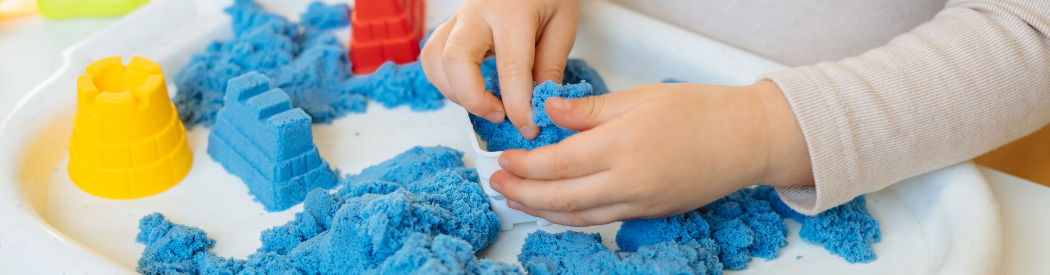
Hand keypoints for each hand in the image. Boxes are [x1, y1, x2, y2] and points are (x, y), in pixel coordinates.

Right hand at [420, 0, 578, 139]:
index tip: (529, 127)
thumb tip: (539, 106)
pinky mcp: (447, 28)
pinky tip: (471, 89)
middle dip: (474, 99)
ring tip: (488, 103)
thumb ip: (550, 66)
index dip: (518, 106)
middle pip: (455, 61)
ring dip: (456, 93)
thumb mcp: (562, 26)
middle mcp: (475, 13)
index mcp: (511, 11)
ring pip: (435, 61)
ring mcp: (456, 19)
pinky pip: (431, 59)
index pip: (510, 67)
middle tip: (501, 114)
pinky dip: (446, 82)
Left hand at [489, 81, 814, 225]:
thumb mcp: (639, 97)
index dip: (524, 165)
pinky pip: (600, 221)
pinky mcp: (648, 214)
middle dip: (522, 193)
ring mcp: (638, 204)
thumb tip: (550, 110)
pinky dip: (572, 219)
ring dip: (542, 211)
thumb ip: (589, 109)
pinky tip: (557, 211)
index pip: (556, 163)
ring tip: (518, 200)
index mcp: (621, 145)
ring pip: (577, 217)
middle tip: (499, 184)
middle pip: (559, 197)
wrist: (746, 140)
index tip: (505, 157)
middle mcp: (627, 182)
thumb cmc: (701, 112)